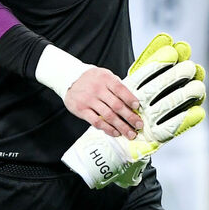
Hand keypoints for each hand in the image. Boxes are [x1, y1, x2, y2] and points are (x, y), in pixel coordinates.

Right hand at [62, 34, 206, 188]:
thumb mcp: (105, 75)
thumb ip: (117, 85)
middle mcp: (97, 89)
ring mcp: (89, 100)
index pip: (121, 89)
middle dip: (130, 117)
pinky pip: (96, 121)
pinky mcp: (81, 110)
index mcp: (106, 78)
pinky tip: (115, 132)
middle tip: (139, 125)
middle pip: (117, 105)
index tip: (138, 107)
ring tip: (130, 133)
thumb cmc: (92, 78)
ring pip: (108, 116)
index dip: (130, 99)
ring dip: (121, 126)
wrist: (69, 78)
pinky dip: (107, 128)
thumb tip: (134, 100)